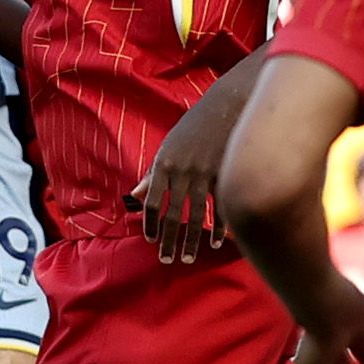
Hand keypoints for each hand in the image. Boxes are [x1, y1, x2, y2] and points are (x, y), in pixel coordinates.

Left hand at [133, 74, 253, 261]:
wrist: (229, 104)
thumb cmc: (195, 126)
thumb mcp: (169, 145)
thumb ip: (153, 173)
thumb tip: (135, 194)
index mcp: (165, 164)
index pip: (152, 201)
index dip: (150, 223)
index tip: (151, 240)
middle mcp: (183, 171)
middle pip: (173, 214)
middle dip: (169, 240)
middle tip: (167, 260)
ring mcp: (206, 174)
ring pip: (197, 216)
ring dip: (192, 240)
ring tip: (188, 258)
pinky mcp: (227, 175)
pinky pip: (221, 208)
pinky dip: (220, 227)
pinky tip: (218, 242)